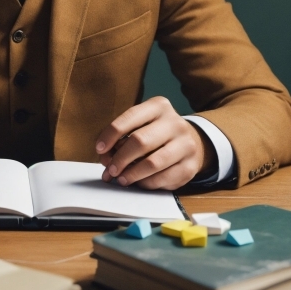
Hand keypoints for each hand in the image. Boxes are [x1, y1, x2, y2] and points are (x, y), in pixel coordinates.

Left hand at [95, 97, 215, 189]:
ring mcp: (186, 144)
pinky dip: (146, 183)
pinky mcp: (190, 166)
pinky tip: (139, 182)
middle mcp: (175, 122)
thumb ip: (122, 137)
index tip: (100, 149)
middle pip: (140, 141)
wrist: (191, 143)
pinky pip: (163, 178)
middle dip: (120, 158)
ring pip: (153, 163)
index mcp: (159, 106)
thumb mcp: (141, 125)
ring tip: (122, 179)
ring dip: (132, 174)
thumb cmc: (156, 134)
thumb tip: (105, 157)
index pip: (130, 117)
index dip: (111, 135)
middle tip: (110, 169)